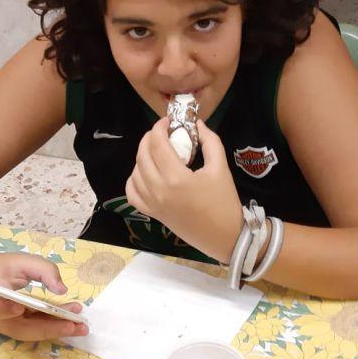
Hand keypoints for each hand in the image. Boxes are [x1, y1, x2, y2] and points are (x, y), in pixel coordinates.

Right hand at [0, 249, 88, 341]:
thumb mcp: (18, 261)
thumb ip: (42, 269)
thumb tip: (61, 289)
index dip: (5, 309)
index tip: (19, 307)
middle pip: (22, 328)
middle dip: (50, 328)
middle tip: (74, 324)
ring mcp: (4, 328)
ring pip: (31, 331)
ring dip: (57, 329)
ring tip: (81, 326)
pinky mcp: (13, 328)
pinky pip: (34, 328)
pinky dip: (53, 325)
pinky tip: (71, 321)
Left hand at [126, 118, 242, 261]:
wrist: (224, 237)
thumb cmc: (224, 202)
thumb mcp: (220, 168)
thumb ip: (209, 141)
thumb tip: (197, 124)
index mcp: (176, 178)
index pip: (157, 144)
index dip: (159, 127)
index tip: (168, 121)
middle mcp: (159, 190)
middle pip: (142, 155)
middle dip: (149, 138)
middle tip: (161, 132)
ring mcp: (153, 204)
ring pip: (135, 172)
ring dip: (142, 156)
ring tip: (155, 150)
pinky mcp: (152, 213)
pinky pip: (132, 194)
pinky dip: (134, 179)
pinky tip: (144, 172)